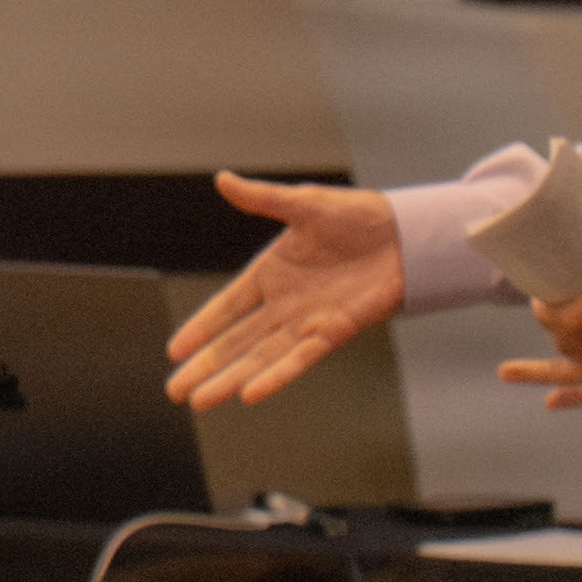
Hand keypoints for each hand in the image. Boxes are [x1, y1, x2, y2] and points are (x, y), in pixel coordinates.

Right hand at [166, 173, 404, 408]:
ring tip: (200, 401)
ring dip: (229, 379)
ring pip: (259, 357)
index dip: (200, 328)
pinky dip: (275, 377)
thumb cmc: (358, 216)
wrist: (406, 235)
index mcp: (271, 272)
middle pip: (235, 341)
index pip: (226, 306)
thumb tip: (223, 180)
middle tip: (174, 392)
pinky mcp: (333, 332)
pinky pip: (298, 359)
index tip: (175, 350)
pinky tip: (249, 394)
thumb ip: (262, 199)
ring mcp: (306, 321)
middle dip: (205, 366)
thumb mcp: (304, 204)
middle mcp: (283, 303)